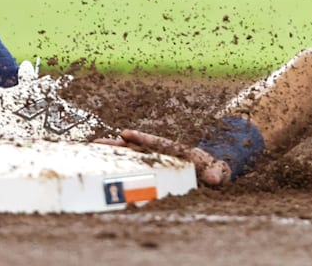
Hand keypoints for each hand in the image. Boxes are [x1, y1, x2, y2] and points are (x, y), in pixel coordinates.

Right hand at [97, 129, 231, 186]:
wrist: (214, 174)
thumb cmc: (216, 171)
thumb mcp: (219, 171)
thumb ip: (217, 174)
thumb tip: (213, 179)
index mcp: (177, 152)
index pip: (157, 144)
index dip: (142, 139)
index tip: (126, 134)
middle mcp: (163, 155)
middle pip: (138, 148)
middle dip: (119, 145)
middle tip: (97, 142)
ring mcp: (156, 163)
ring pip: (132, 158)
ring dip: (114, 155)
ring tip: (92, 152)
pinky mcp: (152, 172)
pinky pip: (134, 171)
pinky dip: (120, 170)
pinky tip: (102, 171)